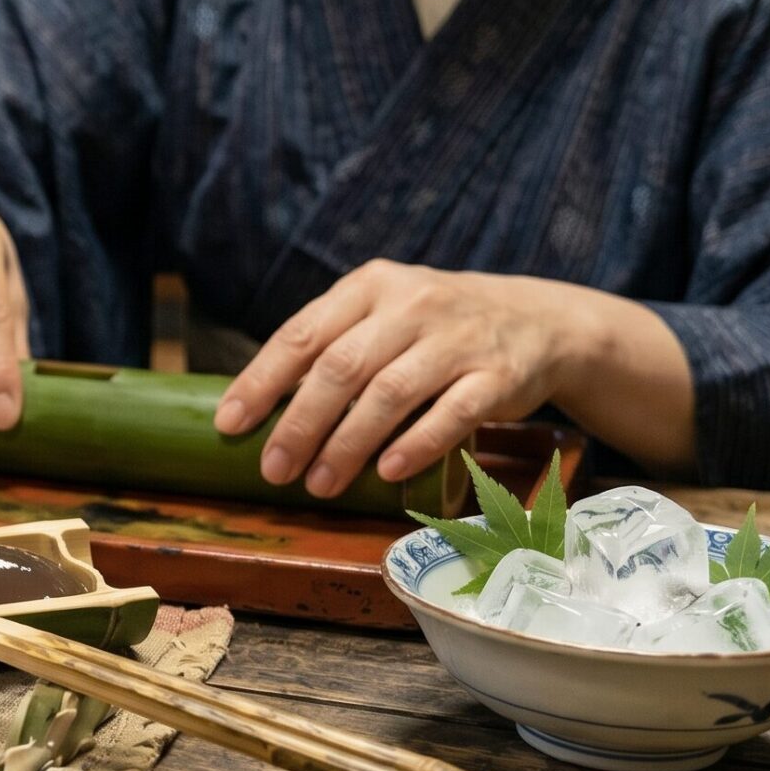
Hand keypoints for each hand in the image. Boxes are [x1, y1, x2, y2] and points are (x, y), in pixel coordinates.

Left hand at [211, 261, 601, 498]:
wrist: (539, 320)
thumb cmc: (436, 327)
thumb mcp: (384, 315)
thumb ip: (334, 346)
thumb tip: (262, 408)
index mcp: (369, 286)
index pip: (303, 334)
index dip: (262, 381)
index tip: (230, 424)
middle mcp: (411, 305)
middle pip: (341, 368)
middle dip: (300, 423)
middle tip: (274, 469)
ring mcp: (457, 339)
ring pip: (390, 392)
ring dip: (348, 444)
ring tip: (320, 483)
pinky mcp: (497, 375)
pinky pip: (452, 413)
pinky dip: (416, 444)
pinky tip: (387, 472)